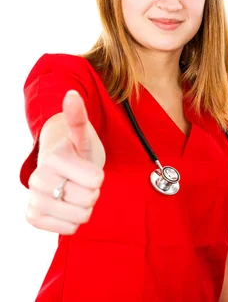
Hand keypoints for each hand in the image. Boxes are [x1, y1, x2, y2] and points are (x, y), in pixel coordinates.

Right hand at [26, 90, 104, 234]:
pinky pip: (67, 229)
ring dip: (84, 206)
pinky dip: (73, 221)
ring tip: (75, 192)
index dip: (98, 177)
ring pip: (80, 217)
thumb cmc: (77, 150)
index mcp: (53, 158)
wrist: (60, 166)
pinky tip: (67, 206)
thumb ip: (79, 117)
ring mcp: (33, 199)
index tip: (88, 169)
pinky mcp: (33, 216)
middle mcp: (37, 178)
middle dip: (92, 191)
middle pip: (89, 199)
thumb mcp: (83, 135)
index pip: (96, 181)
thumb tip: (72, 95)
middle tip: (82, 181)